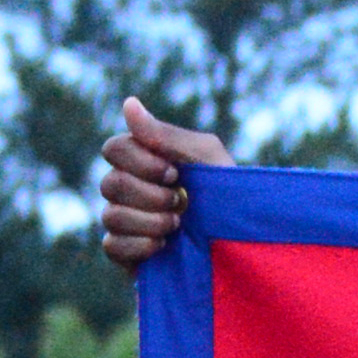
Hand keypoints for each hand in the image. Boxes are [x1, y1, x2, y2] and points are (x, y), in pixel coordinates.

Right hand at [97, 97, 222, 268]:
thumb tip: (129, 103)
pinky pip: (112, 245)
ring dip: (150, 220)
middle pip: (109, 183)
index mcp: (146, 162)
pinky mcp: (128, 254)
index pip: (114, 149)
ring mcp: (127, 222)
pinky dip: (140, 245)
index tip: (175, 172)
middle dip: (150, 194)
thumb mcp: (206, 158)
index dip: (139, 161)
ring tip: (179, 224)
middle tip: (182, 202)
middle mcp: (131, 190)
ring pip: (111, 215)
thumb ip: (166, 135)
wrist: (248, 242)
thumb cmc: (232, 193)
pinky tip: (164, 245)